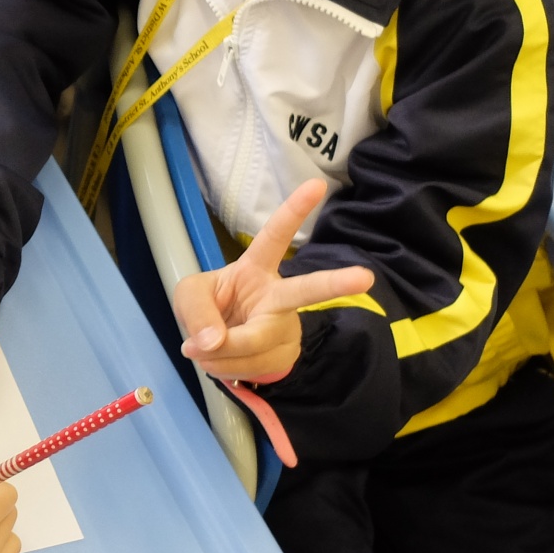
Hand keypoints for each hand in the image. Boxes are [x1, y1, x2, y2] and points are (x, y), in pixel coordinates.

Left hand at [174, 179, 372, 382]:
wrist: (221, 346)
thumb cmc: (210, 307)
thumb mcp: (189, 297)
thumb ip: (195, 311)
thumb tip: (213, 342)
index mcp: (256, 268)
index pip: (275, 237)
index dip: (294, 211)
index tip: (318, 184)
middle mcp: (279, 295)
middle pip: (305, 291)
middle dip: (333, 284)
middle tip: (364, 277)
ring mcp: (286, 326)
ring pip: (257, 343)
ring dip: (220, 353)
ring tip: (205, 349)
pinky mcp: (285, 355)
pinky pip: (252, 367)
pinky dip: (224, 368)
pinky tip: (221, 361)